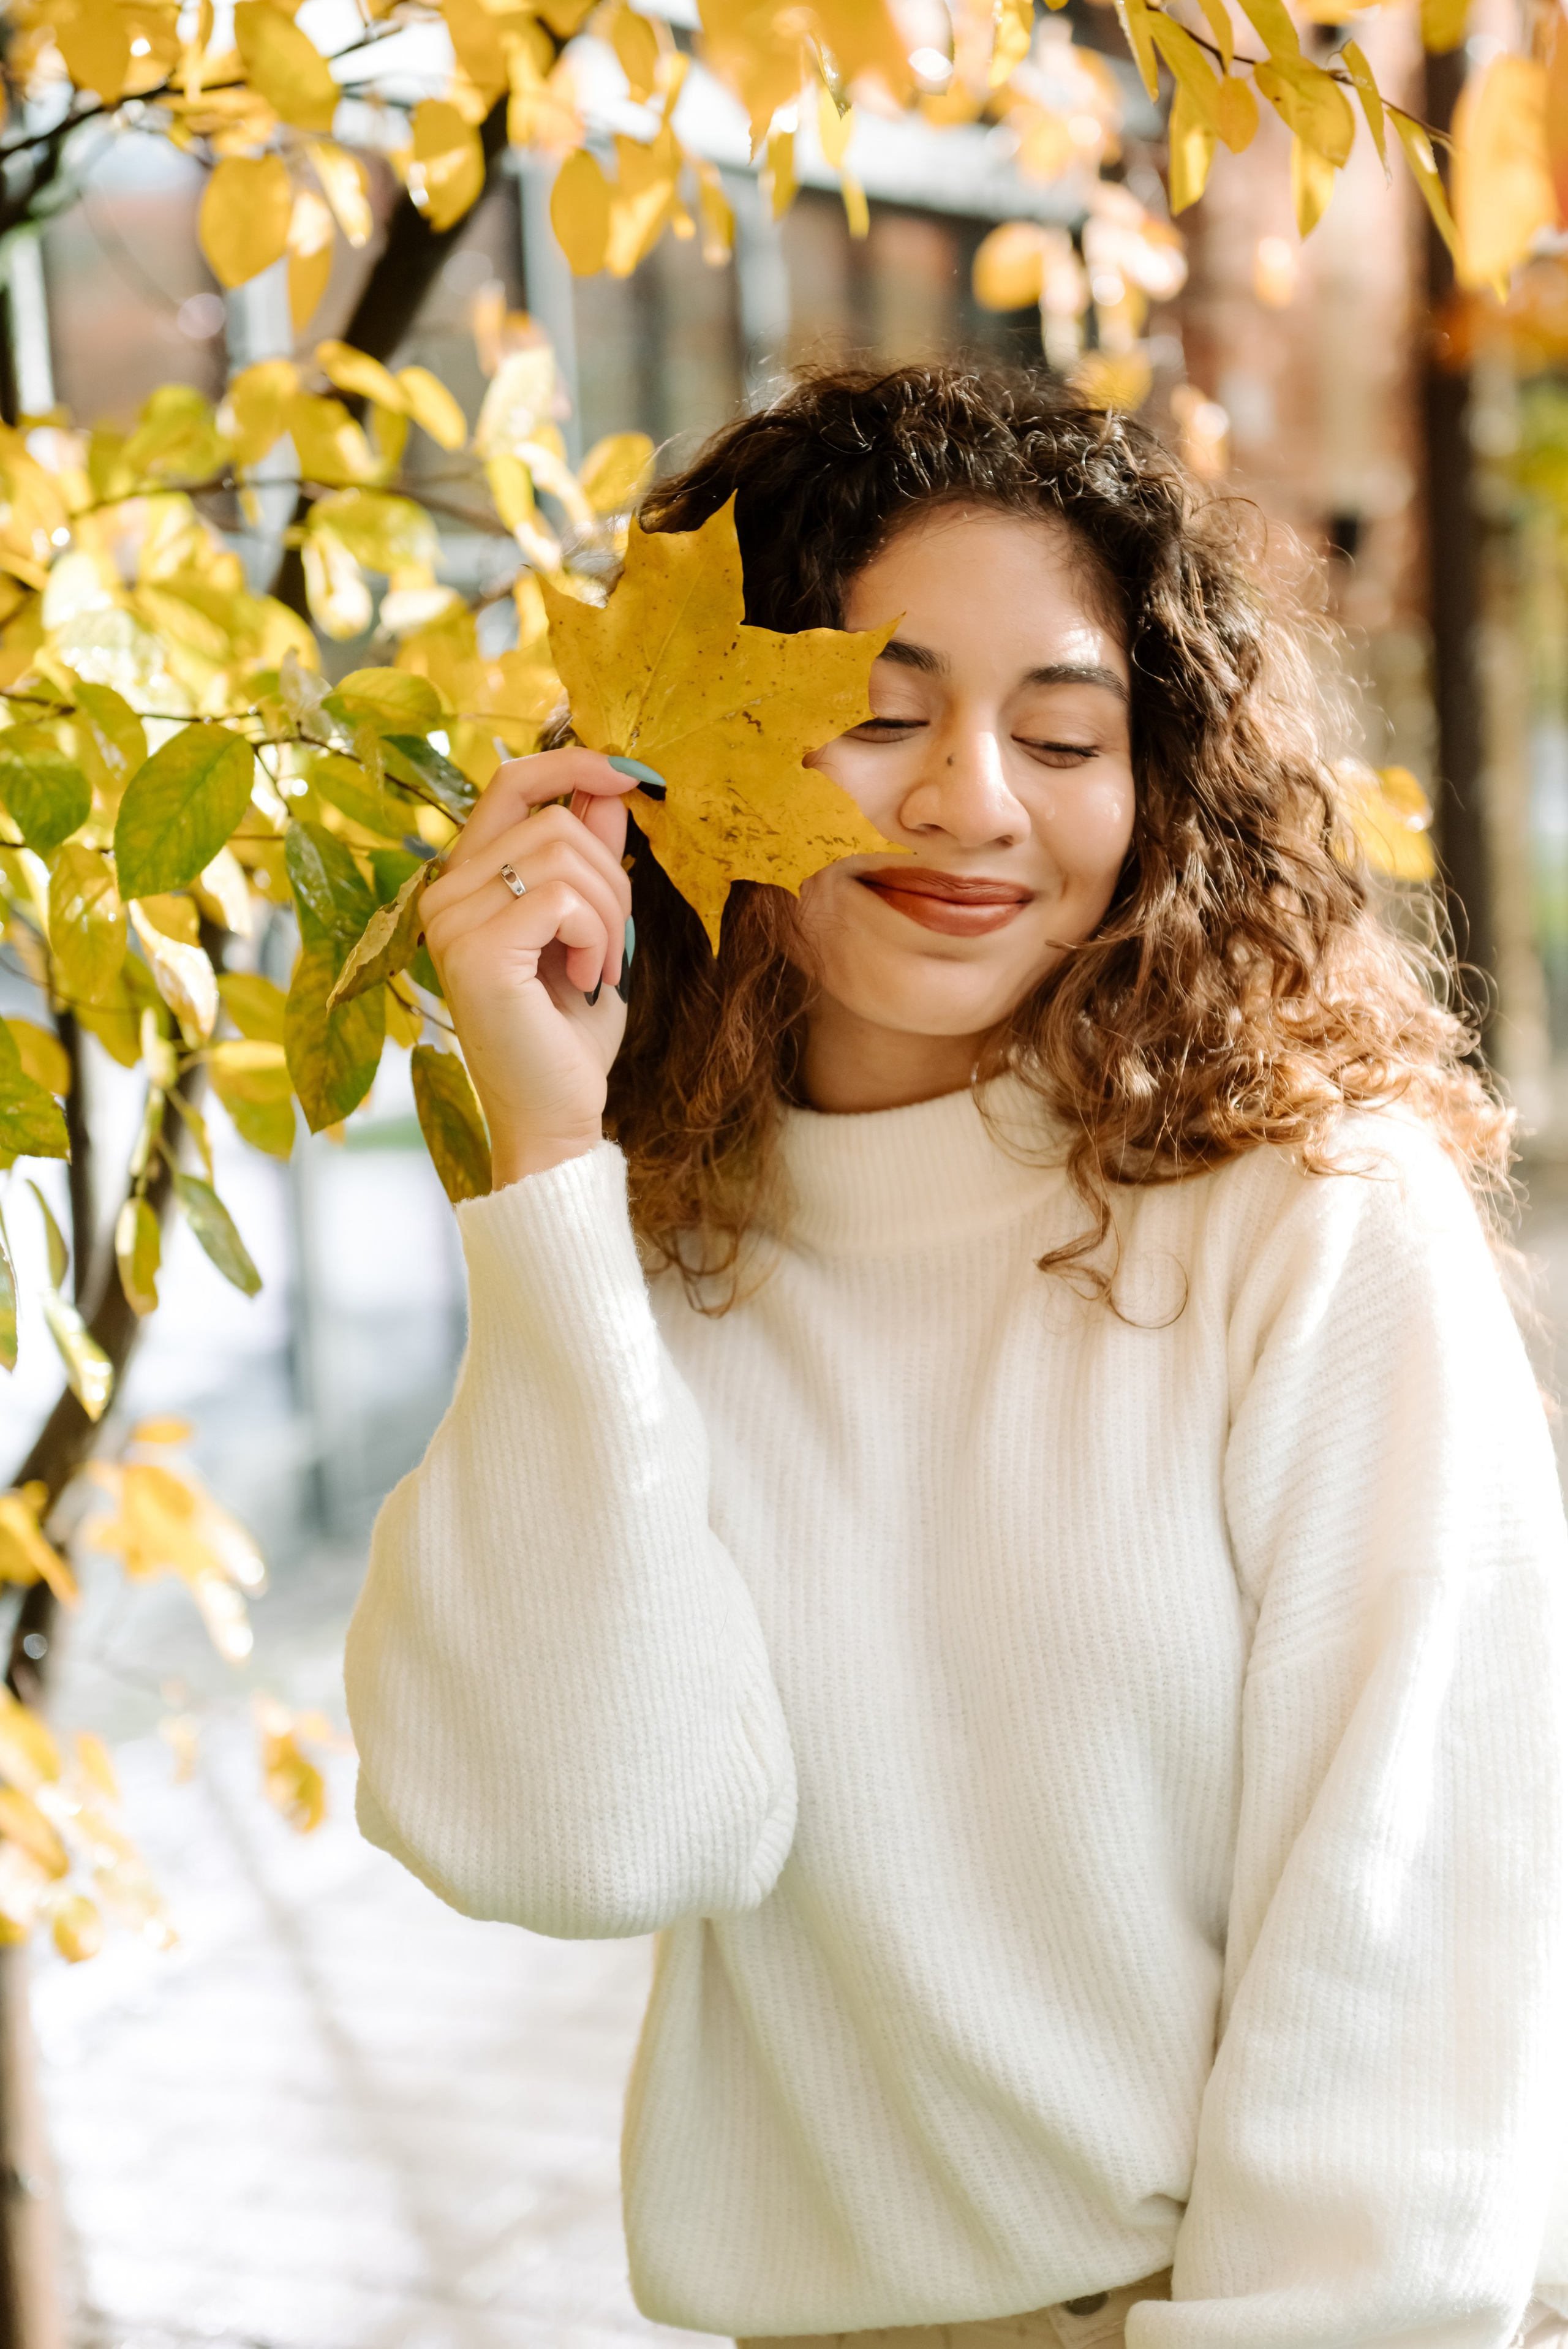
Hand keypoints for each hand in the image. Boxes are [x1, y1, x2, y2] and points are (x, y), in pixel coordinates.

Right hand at [422, 747, 633, 1186]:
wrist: (555, 1116)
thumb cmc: (567, 1031)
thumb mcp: (591, 929)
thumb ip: (591, 859)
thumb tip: (608, 787)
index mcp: (466, 881)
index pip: (508, 781)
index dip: (571, 762)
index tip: (629, 776)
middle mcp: (443, 894)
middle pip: (550, 817)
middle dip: (610, 875)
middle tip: (613, 943)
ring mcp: (451, 922)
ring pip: (560, 853)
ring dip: (607, 912)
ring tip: (598, 967)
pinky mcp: (475, 952)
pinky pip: (562, 898)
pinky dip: (596, 936)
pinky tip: (587, 979)